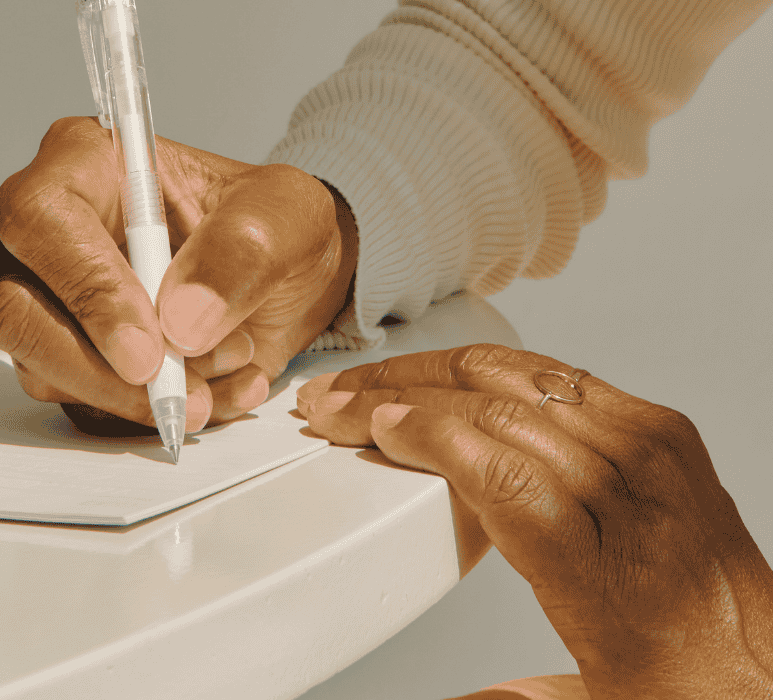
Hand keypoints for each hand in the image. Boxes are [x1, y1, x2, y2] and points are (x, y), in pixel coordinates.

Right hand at [0, 116, 357, 433]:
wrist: (292, 277)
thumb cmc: (274, 224)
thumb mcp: (286, 217)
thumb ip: (239, 254)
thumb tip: (178, 323)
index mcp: (86, 162)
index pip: (43, 219)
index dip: (87, 288)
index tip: (148, 348)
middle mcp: (52, 232)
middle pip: (16, 311)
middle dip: (100, 369)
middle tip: (180, 394)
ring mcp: (53, 299)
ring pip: (46, 370)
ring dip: (142, 393)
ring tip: (229, 363)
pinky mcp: (72, 357)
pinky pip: (85, 405)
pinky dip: (155, 412)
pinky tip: (220, 389)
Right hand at [297, 344, 772, 699]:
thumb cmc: (695, 679)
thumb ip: (516, 696)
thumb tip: (460, 698)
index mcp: (610, 571)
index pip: (504, 473)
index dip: (426, 438)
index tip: (368, 429)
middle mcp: (633, 491)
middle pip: (497, 413)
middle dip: (399, 396)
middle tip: (339, 401)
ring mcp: (647, 445)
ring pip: (518, 377)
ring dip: (430, 372)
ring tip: (375, 381)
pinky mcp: (654, 422)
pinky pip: (553, 373)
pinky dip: (485, 368)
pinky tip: (446, 372)